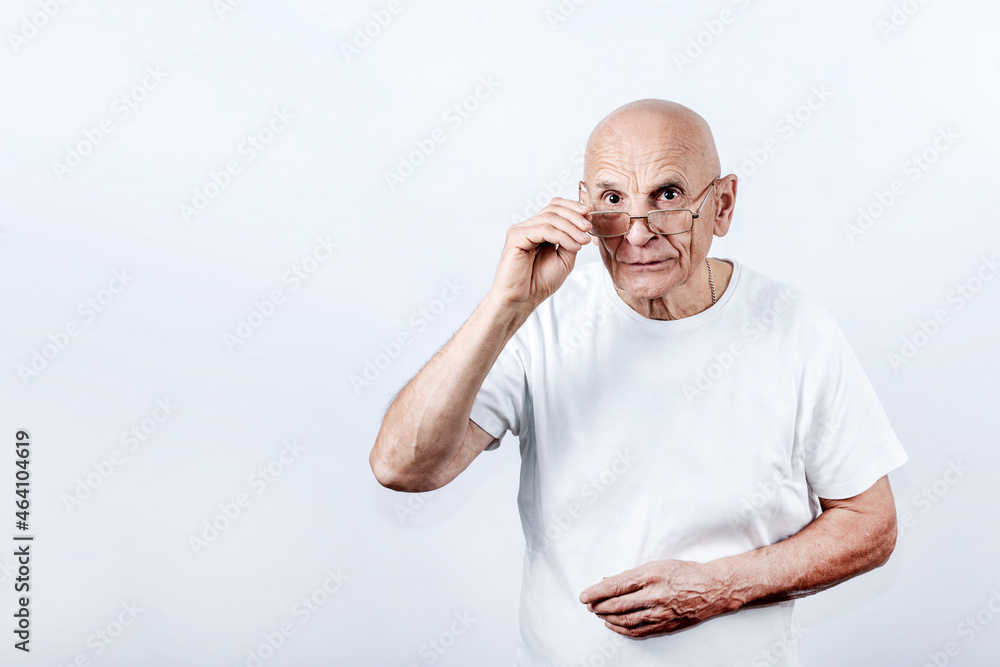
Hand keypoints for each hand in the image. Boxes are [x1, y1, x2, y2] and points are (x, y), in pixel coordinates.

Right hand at [488, 197, 591, 313]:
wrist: (523, 299)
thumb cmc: (539, 282)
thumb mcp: (565, 258)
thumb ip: (572, 239)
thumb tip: (584, 221)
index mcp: (538, 229)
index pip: (555, 207)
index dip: (573, 207)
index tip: (590, 215)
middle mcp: (528, 227)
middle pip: (553, 208)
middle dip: (574, 216)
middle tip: (588, 227)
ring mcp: (521, 230)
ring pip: (550, 218)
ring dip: (571, 228)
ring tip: (583, 240)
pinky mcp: (516, 237)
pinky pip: (544, 229)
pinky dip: (562, 236)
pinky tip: (572, 246)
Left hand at [578, 559, 742, 636]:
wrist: (711, 589)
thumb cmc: (683, 573)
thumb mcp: (656, 565)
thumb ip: (631, 575)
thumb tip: (607, 582)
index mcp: (651, 576)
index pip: (616, 586)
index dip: (596, 592)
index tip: (584, 595)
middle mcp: (655, 595)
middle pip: (618, 605)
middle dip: (599, 606)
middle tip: (589, 605)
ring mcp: (660, 612)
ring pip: (626, 620)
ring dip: (607, 618)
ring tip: (599, 614)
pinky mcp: (665, 625)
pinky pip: (638, 631)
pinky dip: (622, 629)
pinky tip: (613, 625)